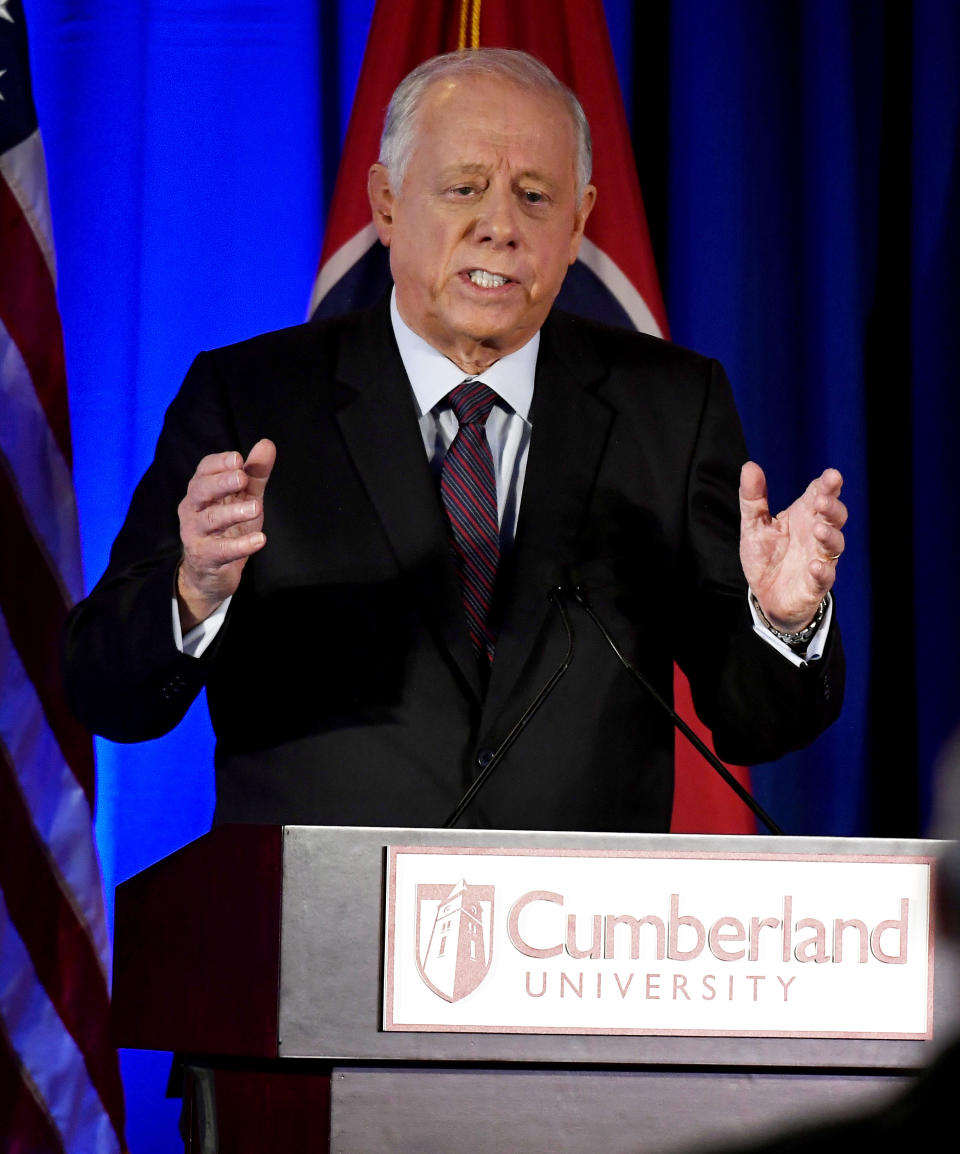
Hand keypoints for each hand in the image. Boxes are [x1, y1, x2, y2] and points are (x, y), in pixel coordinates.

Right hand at [176, 438, 275, 629]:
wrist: (210, 572)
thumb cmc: (228, 527)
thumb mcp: (244, 498)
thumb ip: (255, 474)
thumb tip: (267, 443)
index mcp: (201, 490)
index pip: (204, 470)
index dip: (219, 463)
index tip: (238, 459)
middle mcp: (193, 509)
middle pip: (201, 491)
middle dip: (221, 482)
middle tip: (242, 477)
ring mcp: (196, 533)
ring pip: (210, 520)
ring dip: (232, 513)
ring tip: (256, 508)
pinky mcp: (205, 557)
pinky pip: (221, 550)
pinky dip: (241, 545)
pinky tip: (260, 540)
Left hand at [739, 461, 845, 631]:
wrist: (766, 596)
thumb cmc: (766, 556)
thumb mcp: (754, 525)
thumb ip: (753, 498)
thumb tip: (749, 465)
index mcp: (803, 516)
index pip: (819, 494)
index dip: (827, 485)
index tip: (831, 475)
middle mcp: (816, 534)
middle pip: (834, 516)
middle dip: (832, 507)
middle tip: (823, 500)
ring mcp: (819, 558)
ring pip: (834, 545)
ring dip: (830, 536)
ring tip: (819, 529)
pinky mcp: (815, 584)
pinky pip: (824, 577)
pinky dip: (821, 570)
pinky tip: (814, 565)